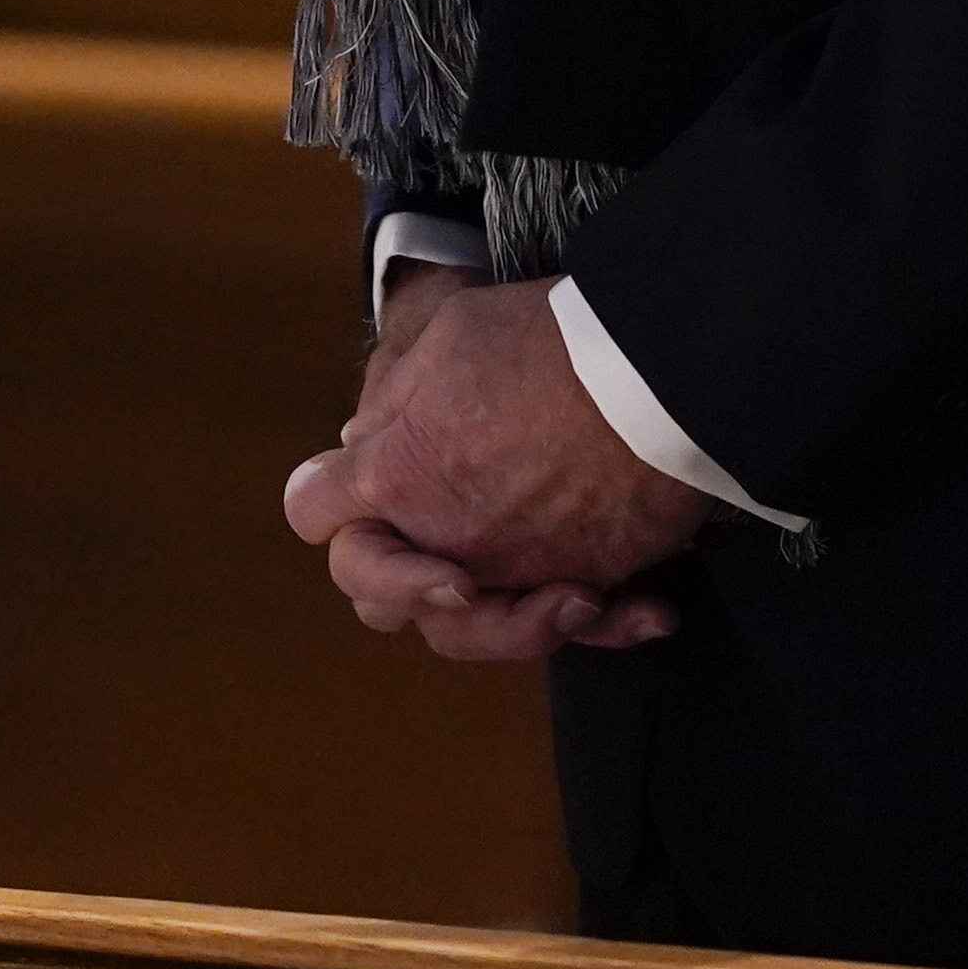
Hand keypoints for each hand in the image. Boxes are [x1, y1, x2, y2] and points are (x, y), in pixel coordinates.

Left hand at [282, 268, 698, 661]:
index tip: (350, 481)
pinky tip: (638, 609)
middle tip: (429, 531)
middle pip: (376, 597)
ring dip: (491, 617)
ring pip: (468, 633)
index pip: (314, 510)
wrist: (653, 370)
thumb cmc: (546, 341)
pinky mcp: (587, 580)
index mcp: (395, 474)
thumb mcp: (449, 336)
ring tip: (533, 578)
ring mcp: (513, 572)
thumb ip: (397, 397)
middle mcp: (445, 542)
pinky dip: (602, 622)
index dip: (325, 496)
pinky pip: (579, 625)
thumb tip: (366, 438)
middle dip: (393, 574)